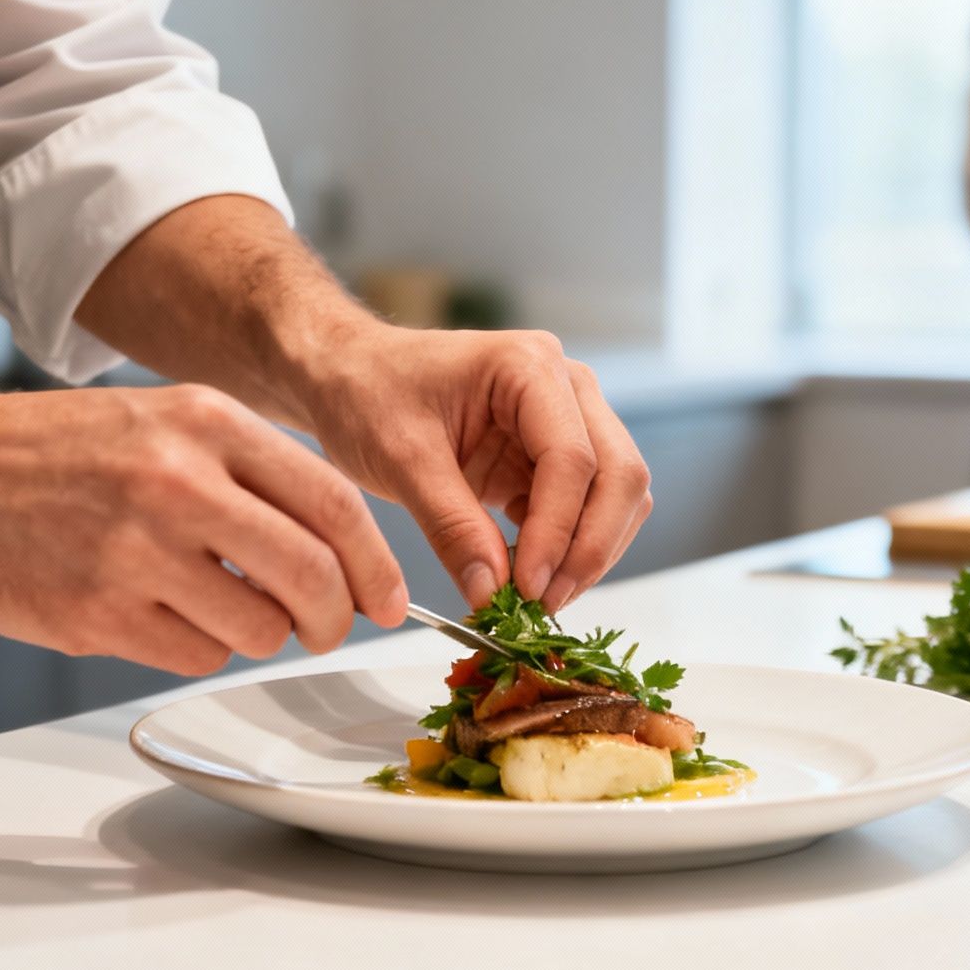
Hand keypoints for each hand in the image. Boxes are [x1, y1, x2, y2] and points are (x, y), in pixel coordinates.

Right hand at [0, 384, 407, 675]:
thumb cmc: (59, 451)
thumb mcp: (166, 419)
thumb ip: (253, 470)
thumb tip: (342, 548)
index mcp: (208, 424)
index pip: (335, 505)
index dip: (377, 564)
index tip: (390, 599)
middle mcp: (179, 483)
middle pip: (313, 576)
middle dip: (335, 618)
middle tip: (326, 628)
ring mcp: (136, 551)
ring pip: (259, 627)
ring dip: (260, 633)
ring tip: (220, 607)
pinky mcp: (97, 612)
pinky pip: (195, 655)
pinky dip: (197, 646)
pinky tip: (162, 616)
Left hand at [285, 321, 651, 612]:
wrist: (350, 376)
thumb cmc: (368, 392)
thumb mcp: (400, 458)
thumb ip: (450, 524)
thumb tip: (491, 592)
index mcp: (529, 366)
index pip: (573, 457)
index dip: (559, 530)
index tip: (528, 587)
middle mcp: (565, 387)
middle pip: (619, 474)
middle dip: (589, 547)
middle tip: (542, 603)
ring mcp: (568, 420)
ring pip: (617, 495)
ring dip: (588, 553)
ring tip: (534, 599)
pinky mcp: (553, 457)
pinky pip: (587, 509)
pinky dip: (568, 549)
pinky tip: (527, 578)